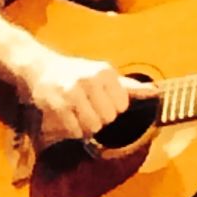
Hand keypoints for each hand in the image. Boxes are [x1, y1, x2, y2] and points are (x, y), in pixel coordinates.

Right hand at [23, 49, 138, 144]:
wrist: (40, 67)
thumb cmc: (76, 72)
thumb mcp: (102, 74)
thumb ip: (128, 86)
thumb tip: (155, 92)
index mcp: (104, 71)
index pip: (122, 106)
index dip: (112, 108)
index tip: (101, 101)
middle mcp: (89, 79)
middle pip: (109, 118)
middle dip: (100, 118)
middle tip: (89, 109)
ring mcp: (72, 92)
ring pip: (93, 126)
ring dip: (87, 126)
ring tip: (79, 115)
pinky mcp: (58, 105)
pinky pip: (75, 130)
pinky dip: (74, 130)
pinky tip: (69, 119)